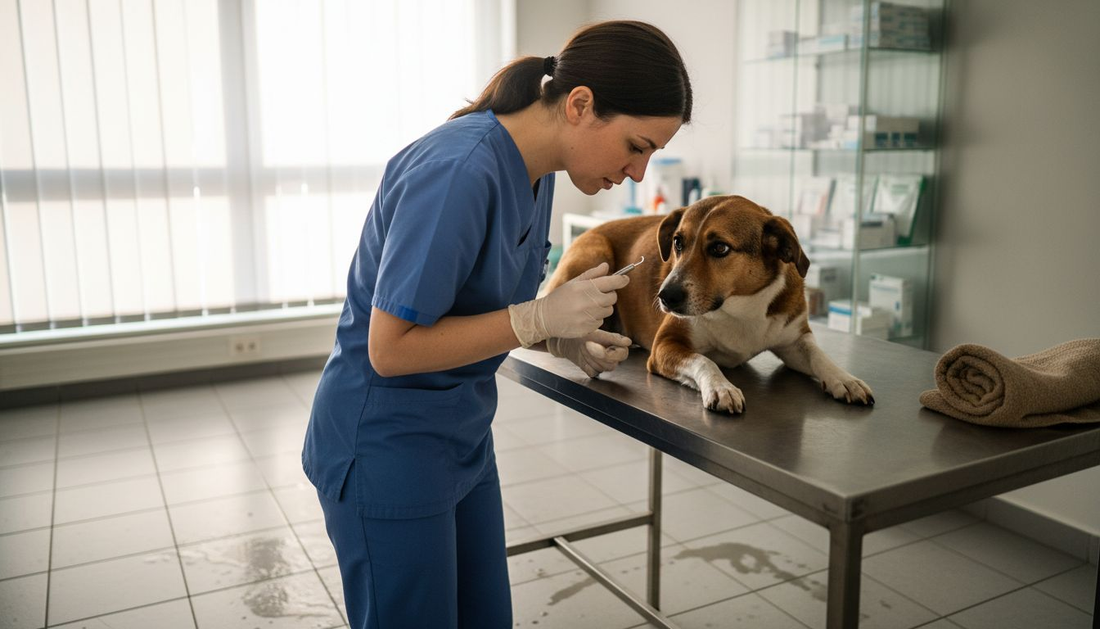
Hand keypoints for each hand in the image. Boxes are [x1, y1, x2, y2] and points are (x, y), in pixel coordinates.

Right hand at [508, 263, 628, 346]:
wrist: (544, 318)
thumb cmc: (560, 298)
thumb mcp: (574, 282)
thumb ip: (592, 274)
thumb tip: (606, 266)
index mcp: (586, 287)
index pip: (613, 282)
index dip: (622, 279)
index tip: (625, 279)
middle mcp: (590, 302)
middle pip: (613, 298)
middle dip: (609, 295)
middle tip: (599, 294)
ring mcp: (589, 316)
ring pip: (608, 311)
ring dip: (602, 308)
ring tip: (587, 306)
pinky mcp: (588, 328)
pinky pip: (600, 322)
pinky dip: (595, 319)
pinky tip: (583, 316)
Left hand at [548, 330, 631, 377]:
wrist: (570, 339)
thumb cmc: (586, 333)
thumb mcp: (599, 333)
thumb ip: (614, 338)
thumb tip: (628, 342)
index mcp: (618, 346)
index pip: (622, 355)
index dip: (610, 353)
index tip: (597, 345)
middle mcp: (613, 357)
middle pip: (612, 365)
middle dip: (597, 355)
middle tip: (588, 344)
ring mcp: (603, 365)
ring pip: (602, 369)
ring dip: (591, 359)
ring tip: (585, 348)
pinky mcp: (594, 370)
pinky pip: (593, 372)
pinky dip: (586, 365)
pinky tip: (583, 357)